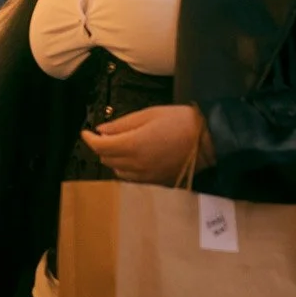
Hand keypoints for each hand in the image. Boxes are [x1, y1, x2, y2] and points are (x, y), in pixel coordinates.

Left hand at [79, 104, 212, 183]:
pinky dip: (127, 169)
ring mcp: (147, 176)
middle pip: (106, 159)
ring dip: (113, 159)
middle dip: (102, 147)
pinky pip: (133, 179)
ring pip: (118, 171)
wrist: (209, 140)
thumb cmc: (180, 121)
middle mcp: (136, 164)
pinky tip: (134, 158)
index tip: (86, 132)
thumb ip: (122, 124)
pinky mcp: (157, 182)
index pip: (100, 147)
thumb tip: (101, 130)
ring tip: (120, 146)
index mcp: (132, 145)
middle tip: (105, 136)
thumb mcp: (148, 115)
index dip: (89, 139)